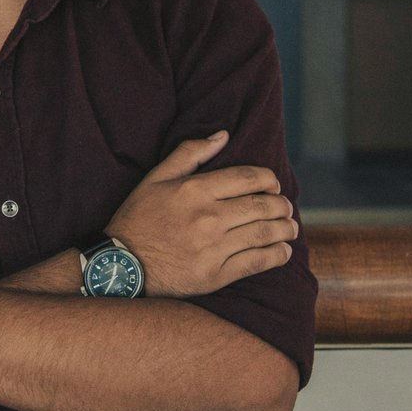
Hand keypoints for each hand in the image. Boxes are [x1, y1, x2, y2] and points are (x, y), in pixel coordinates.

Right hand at [105, 131, 297, 296]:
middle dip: (282, 205)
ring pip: (264, 234)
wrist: (122, 265)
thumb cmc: (138, 218)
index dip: (269, 180)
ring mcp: (213, 247)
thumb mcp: (156, 178)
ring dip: (285, 229)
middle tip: (286, 207)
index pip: (248, 178)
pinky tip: (283, 251)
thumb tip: (223, 135)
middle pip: (262, 205)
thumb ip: (190, 153)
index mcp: (195, 190)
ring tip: (290, 228)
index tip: (274, 185)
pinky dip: (276, 255)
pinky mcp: (216, 275)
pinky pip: (257, 262)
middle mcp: (208, 217)